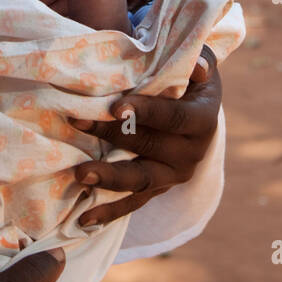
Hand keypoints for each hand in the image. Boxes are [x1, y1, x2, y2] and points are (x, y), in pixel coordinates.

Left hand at [68, 46, 221, 226]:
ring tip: (79, 174)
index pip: (175, 117)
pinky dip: (109, 212)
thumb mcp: (199, 65)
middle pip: (150, 146)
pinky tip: (83, 220)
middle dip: (112, 135)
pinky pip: (134, 203)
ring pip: (141, 180)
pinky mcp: (158, 189)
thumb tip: (198, 66)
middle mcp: (192, 153)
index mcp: (203, 120)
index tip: (116, 106)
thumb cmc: (190, 79)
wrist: (196, 111)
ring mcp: (174, 175)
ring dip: (109, 179)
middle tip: (77, 124)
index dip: (147, 112)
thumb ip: (198, 61)